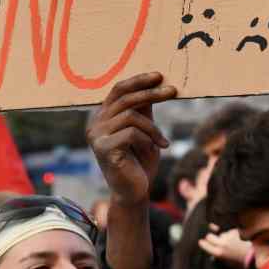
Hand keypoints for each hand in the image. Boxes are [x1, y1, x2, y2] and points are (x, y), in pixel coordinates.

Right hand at [86, 73, 174, 207]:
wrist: (134, 193)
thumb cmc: (140, 162)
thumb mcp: (144, 130)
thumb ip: (143, 110)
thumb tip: (155, 83)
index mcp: (103, 116)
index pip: (119, 89)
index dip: (138, 80)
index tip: (159, 76)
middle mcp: (95, 123)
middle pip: (125, 98)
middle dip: (151, 93)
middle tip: (173, 91)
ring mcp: (96, 136)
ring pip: (130, 116)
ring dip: (152, 128)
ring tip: (162, 142)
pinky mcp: (103, 149)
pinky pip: (131, 133)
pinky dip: (148, 140)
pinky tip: (155, 150)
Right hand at [198, 226, 250, 266]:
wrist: (254, 255)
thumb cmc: (240, 260)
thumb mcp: (226, 262)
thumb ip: (217, 258)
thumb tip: (210, 257)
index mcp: (218, 253)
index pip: (203, 244)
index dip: (202, 243)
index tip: (202, 241)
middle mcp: (222, 243)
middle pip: (209, 236)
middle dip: (210, 237)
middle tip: (213, 239)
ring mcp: (228, 236)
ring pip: (221, 233)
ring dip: (223, 236)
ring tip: (231, 241)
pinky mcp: (235, 231)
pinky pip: (229, 230)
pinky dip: (231, 233)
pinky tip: (236, 238)